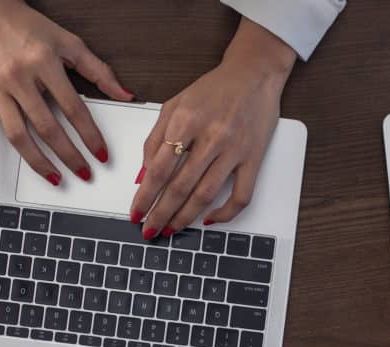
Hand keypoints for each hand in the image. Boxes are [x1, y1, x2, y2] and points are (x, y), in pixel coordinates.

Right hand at [0, 0, 133, 188]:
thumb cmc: (28, 26)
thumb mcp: (69, 42)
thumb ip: (99, 71)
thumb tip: (126, 95)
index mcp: (43, 63)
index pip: (73, 108)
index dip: (90, 134)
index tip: (101, 153)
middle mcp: (18, 78)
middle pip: (47, 127)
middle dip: (69, 155)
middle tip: (84, 172)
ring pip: (18, 135)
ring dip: (38, 162)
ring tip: (55, 178)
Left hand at [130, 18, 295, 238]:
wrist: (253, 74)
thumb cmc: (213, 89)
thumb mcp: (174, 105)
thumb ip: (155, 139)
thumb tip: (143, 176)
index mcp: (186, 120)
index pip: (159, 169)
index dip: (145, 196)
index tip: (136, 212)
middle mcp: (211, 136)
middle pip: (180, 187)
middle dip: (161, 213)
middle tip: (149, 230)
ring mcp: (234, 149)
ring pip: (206, 195)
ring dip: (185, 217)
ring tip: (171, 229)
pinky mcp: (253, 158)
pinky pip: (241, 195)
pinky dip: (226, 213)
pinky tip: (210, 219)